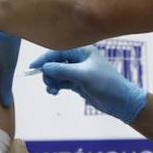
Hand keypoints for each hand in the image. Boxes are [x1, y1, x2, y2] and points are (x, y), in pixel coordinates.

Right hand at [30, 47, 146, 123]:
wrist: (120, 101)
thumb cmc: (105, 84)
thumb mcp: (83, 75)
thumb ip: (62, 70)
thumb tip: (44, 68)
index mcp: (82, 51)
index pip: (58, 52)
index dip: (44, 59)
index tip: (32, 67)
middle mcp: (79, 59)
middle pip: (55, 62)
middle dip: (48, 72)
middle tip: (49, 83)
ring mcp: (78, 71)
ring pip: (57, 73)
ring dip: (51, 81)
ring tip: (53, 90)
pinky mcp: (78, 82)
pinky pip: (61, 82)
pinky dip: (56, 86)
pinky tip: (54, 92)